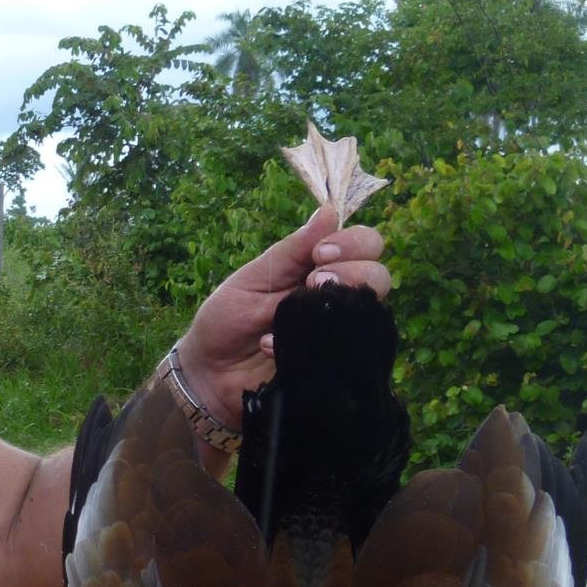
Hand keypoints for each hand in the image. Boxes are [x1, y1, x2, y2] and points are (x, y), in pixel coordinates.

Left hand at [177, 203, 389, 429]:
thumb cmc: (225, 322)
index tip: (320, 253)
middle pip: (379, 275)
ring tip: (303, 310)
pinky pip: (352, 351)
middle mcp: (336, 299)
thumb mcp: (251, 279)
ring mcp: (338, 333)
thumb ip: (291, 251)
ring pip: (374, 311)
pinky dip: (320, 341)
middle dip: (354, 271)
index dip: (353, 243)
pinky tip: (277, 344)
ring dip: (344, 302)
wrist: (207, 376)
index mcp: (317, 269)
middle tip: (314, 282)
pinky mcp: (333, 365)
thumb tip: (330, 210)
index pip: (364, 244)